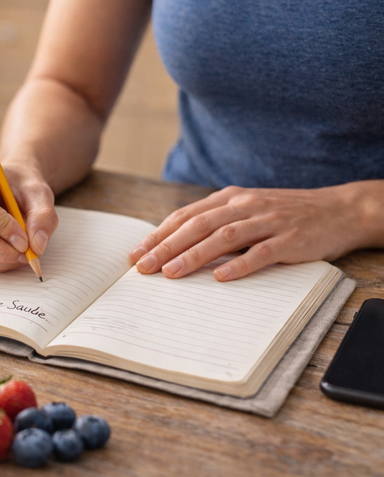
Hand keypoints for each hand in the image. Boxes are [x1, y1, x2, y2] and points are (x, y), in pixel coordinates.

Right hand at [0, 161, 57, 270]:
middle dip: (0, 249)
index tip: (24, 239)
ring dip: (0, 259)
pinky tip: (10, 254)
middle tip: (26, 252)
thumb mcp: (40, 194)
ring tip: (22, 253)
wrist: (13, 189)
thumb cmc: (22, 187)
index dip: (1, 227)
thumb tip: (37, 245)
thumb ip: (43, 216)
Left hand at [128, 184, 376, 280]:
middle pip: (198, 225)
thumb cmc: (285, 215)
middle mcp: (246, 205)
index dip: (159, 234)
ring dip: (194, 255)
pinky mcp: (291, 239)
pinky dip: (240, 265)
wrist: (341, 209)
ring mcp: (269, 221)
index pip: (186, 216)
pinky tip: (221, 278)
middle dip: (166, 247)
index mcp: (230, 198)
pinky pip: (262, 252)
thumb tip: (175, 247)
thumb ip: (216, 223)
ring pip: (224, 237)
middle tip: (142, 267)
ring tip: (170, 273)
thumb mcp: (247, 211)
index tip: (136, 254)